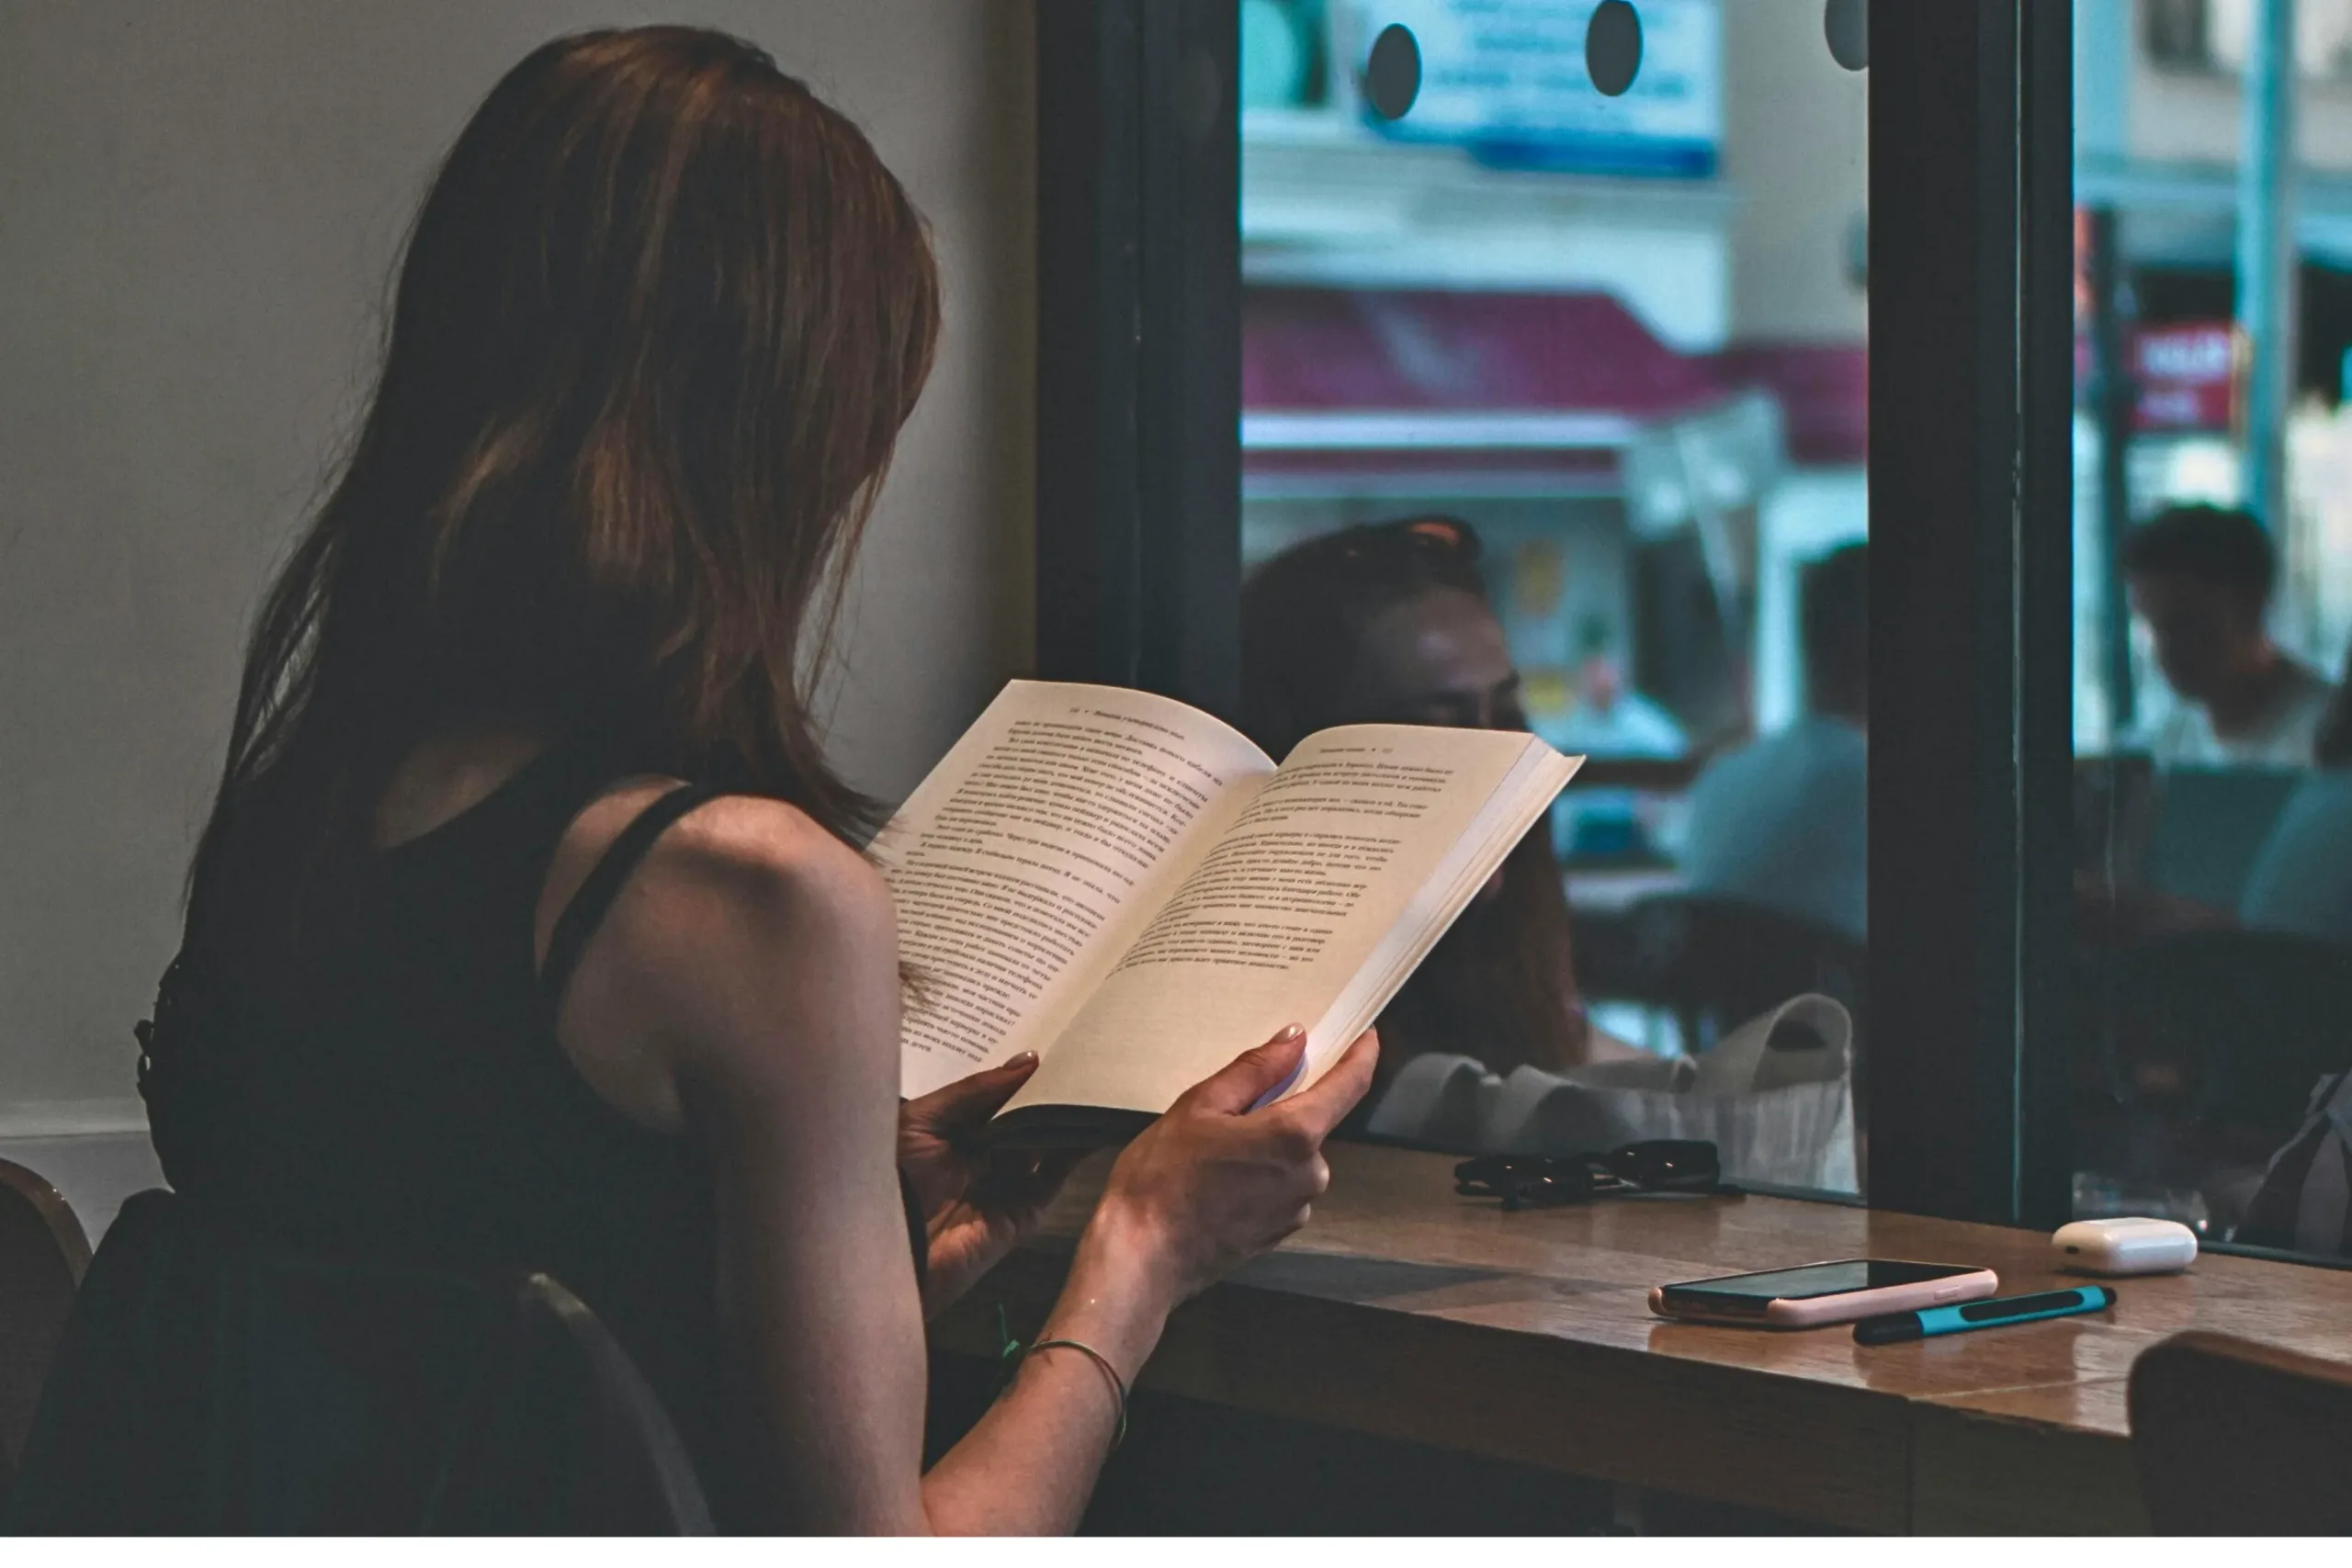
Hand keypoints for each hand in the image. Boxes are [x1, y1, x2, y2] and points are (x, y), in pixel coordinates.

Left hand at [900, 1054, 1083, 1316]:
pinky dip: (1078, 1149)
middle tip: (1086, 1050)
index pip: (997, 1095)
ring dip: (1071, 1115)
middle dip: (1052, 1090)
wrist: (891, 1249)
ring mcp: (1007, 1182)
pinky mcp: (1026, 1210)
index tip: (1054, 1037)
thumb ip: (976, 1090)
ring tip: (1100, 1078)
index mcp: (954, 1129)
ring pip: (1048, 1142)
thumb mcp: (924, 1119)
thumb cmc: (895, 1175)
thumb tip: (1030, 1059)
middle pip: (1028, 1116)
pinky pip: (1057, 1176)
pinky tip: (1098, 1117)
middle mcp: (984, 1153)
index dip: (1022, 1072)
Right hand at [1084, 1025, 1378, 1307]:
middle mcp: (1308, 1174)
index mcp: (1294, 1136)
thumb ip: (1255, 1069)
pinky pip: (1281, 1185)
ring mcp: (1297, 1207)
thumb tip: (1292, 1042)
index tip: (1364, 1039)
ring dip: (1265, 1144)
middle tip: (1230, 1109)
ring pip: (1292, 1155)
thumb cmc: (1162, 1183)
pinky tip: (1217, 1179)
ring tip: (1212, 1154)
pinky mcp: (1281, 1229)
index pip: (1349, 1086)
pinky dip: (1258, 1174)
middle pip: (1312, 1121)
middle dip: (1280, 1108)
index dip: (1361, 1056)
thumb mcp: (1201, 1105)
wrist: (1143, 1256)